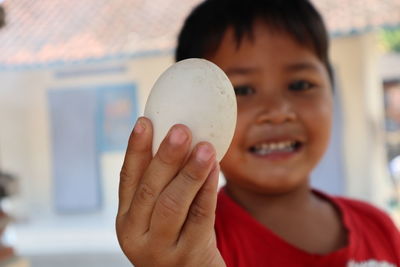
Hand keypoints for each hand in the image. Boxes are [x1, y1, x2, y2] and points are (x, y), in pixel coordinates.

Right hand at [116, 117, 225, 266]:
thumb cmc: (176, 235)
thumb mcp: (157, 215)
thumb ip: (160, 184)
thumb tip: (175, 136)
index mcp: (125, 218)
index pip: (127, 178)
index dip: (134, 148)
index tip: (144, 121)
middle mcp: (136, 234)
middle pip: (149, 189)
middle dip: (165, 156)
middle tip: (180, 129)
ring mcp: (161, 248)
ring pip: (172, 203)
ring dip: (190, 172)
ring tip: (204, 147)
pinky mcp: (188, 255)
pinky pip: (200, 216)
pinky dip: (207, 189)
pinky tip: (214, 168)